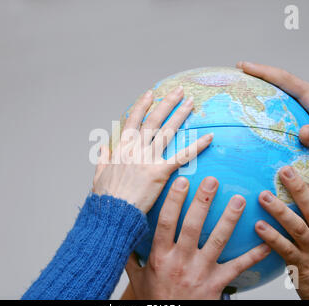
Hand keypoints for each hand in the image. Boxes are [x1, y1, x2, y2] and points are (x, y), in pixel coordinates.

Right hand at [93, 87, 212, 212]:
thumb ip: (102, 159)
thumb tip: (103, 147)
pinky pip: (182, 156)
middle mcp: (135, 149)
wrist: (113, 212)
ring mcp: (148, 158)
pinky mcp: (160, 172)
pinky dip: (196, 146)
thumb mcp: (99, 176)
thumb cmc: (106, 198)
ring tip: (191, 103)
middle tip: (179, 91)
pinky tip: (209, 137)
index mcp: (121, 149)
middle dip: (167, 103)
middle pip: (153, 120)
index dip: (142, 106)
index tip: (150, 94)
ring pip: (167, 131)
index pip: (133, 121)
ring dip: (180, 115)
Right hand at [125, 176, 270, 298]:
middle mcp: (180, 261)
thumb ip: (131, 255)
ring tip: (239, 200)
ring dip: (229, 219)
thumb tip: (123, 236)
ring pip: (217, 241)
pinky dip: (253, 255)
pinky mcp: (216, 284)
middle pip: (193, 226)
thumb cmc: (155, 299)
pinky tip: (266, 243)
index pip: (166, 223)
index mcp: (160, 256)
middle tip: (212, 181)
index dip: (173, 201)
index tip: (181, 181)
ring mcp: (200, 272)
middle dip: (203, 201)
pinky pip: (237, 267)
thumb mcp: (137, 278)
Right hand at [237, 61, 308, 159]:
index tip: (244, 66)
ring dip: (263, 83)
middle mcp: (308, 94)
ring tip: (245, 84)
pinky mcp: (306, 109)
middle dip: (258, 72)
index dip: (262, 72)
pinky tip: (261, 103)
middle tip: (238, 70)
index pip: (283, 79)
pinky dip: (270, 96)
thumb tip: (302, 133)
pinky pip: (284, 98)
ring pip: (281, 87)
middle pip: (279, 78)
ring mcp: (307, 100)